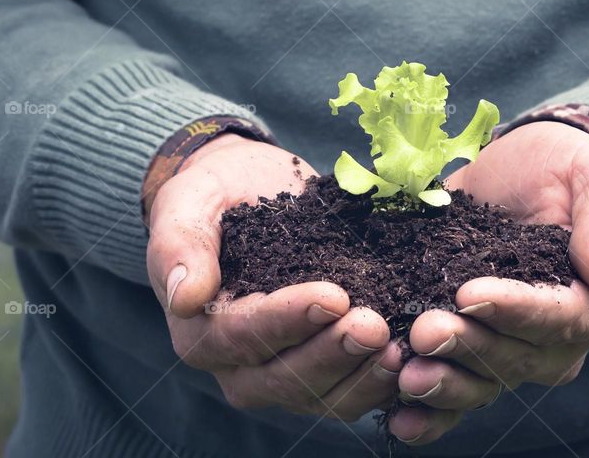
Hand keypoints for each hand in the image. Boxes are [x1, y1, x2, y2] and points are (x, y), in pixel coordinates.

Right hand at [146, 134, 402, 420]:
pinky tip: (408, 356)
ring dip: (360, 376)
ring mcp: (281, 373)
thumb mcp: (187, 204)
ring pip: (320, 395)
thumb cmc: (214, 197)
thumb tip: (184, 296)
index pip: (242, 336)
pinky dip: (378, 381)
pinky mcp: (320, 369)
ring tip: (397, 346)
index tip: (333, 297)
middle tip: (373, 326)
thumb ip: (179, 246)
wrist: (246, 192)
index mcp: (199, 331)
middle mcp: (237, 366)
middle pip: (283, 378)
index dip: (287, 321)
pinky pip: (347, 390)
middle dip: (331, 354)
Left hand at [388, 122, 588, 443]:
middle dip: (470, 347)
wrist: (529, 168)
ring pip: (486, 381)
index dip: (518, 311)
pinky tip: (399, 419)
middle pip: (519, 357)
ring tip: (406, 374)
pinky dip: (433, 411)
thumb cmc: (572, 168)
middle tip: (424, 330)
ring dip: (446, 383)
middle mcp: (562, 338)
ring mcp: (517, 346)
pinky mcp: (479, 342)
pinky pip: (461, 386)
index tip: (470, 294)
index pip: (564, 317)